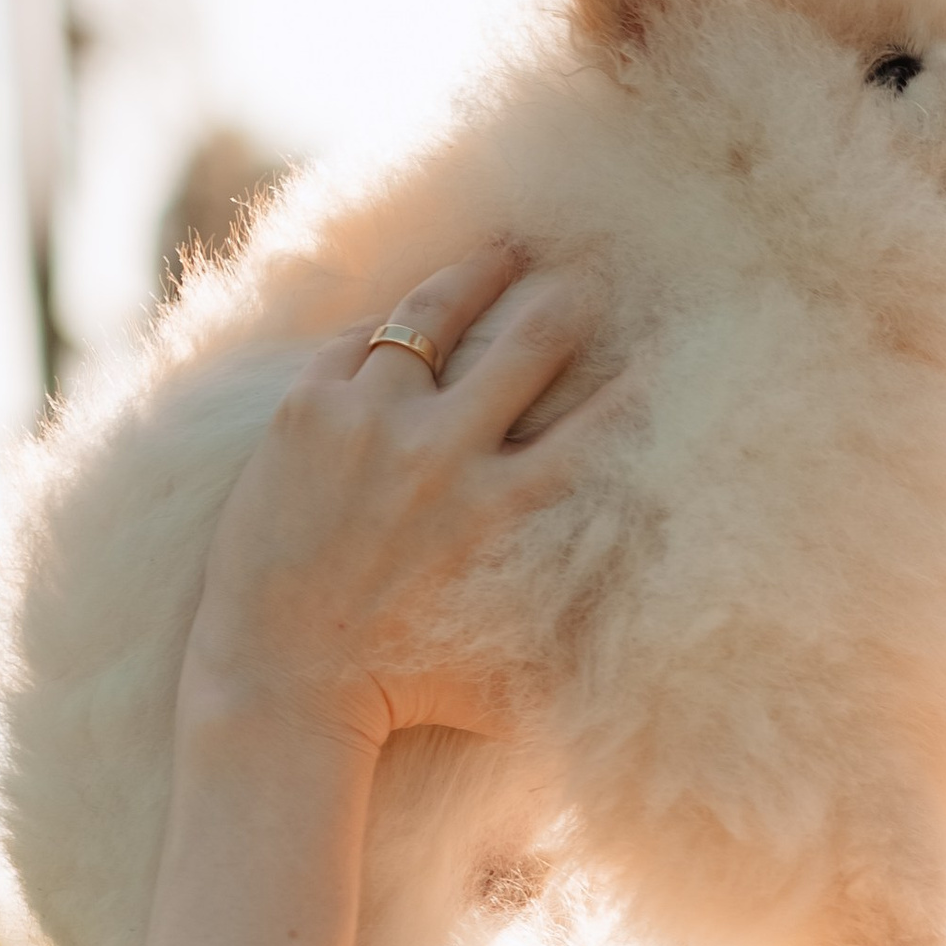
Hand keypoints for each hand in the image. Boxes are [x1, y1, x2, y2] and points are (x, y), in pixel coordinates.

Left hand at [179, 243, 611, 757]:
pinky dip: (388, 324)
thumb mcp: (520, 671)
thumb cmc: (409, 695)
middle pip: (531, 341)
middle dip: (568, 298)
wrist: (284, 684)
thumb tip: (662, 675)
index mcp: (510, 511)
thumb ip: (582, 635)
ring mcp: (374, 421)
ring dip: (481, 274)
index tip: (655, 355)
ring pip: (438, 312)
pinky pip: (359, 338)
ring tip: (505, 250)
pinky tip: (405, 313)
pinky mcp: (308, 409)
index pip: (597, 421)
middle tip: (590, 273)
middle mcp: (449, 452)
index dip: (634, 382)